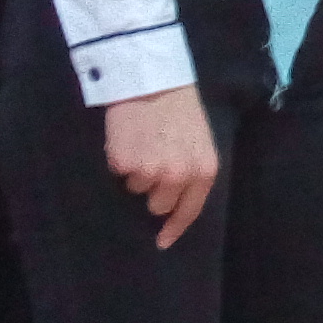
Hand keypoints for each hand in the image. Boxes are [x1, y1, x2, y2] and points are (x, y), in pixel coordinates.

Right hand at [105, 87, 218, 244]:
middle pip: (158, 206)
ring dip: (137, 172)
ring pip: (136, 189)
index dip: (174, 229)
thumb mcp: (200, 142)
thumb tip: (172, 207)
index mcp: (203, 171)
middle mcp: (178, 176)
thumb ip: (192, 172)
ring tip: (143, 142)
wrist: (154, 79)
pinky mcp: (123, 163)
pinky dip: (120, 160)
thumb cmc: (180, 109)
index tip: (162, 242)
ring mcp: (150, 171)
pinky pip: (119, 173)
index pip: (188, 211)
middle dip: (154, 189)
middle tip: (154, 158)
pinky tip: (129, 138)